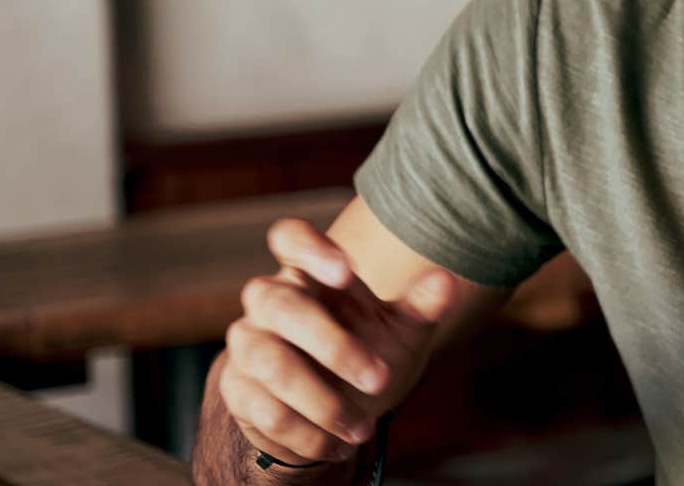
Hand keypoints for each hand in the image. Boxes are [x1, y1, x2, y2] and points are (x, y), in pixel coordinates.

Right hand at [217, 218, 455, 465]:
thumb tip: (446, 281)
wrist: (331, 410)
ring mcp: (248, 344)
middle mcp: (270, 302)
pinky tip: (337, 445)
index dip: (310, 248)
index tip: (346, 271)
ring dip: (322, 401)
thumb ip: (422, 305)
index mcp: (310, 275)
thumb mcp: (400, 330)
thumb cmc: (367, 352)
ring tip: (364, 429)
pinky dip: (306, 432)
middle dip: (334, 346)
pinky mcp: (238, 389)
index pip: (289, 238)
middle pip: (282, 305)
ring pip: (270, 362)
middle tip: (380, 380)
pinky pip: (263, 408)